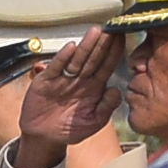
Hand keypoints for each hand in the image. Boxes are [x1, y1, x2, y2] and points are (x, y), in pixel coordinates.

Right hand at [13, 29, 121, 163]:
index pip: (106, 66)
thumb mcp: (93, 122)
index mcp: (93, 88)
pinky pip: (56, 67)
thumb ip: (107, 107)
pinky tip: (71, 48)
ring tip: (95, 32)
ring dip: (86, 46)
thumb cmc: (69, 129)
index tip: (123, 39)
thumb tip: (117, 90)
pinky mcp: (46, 81)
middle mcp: (80, 79)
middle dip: (102, 44)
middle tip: (112, 29)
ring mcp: (63, 78)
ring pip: (77, 60)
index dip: (114, 53)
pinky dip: (62, 58)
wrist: (44, 138)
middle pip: (93, 58)